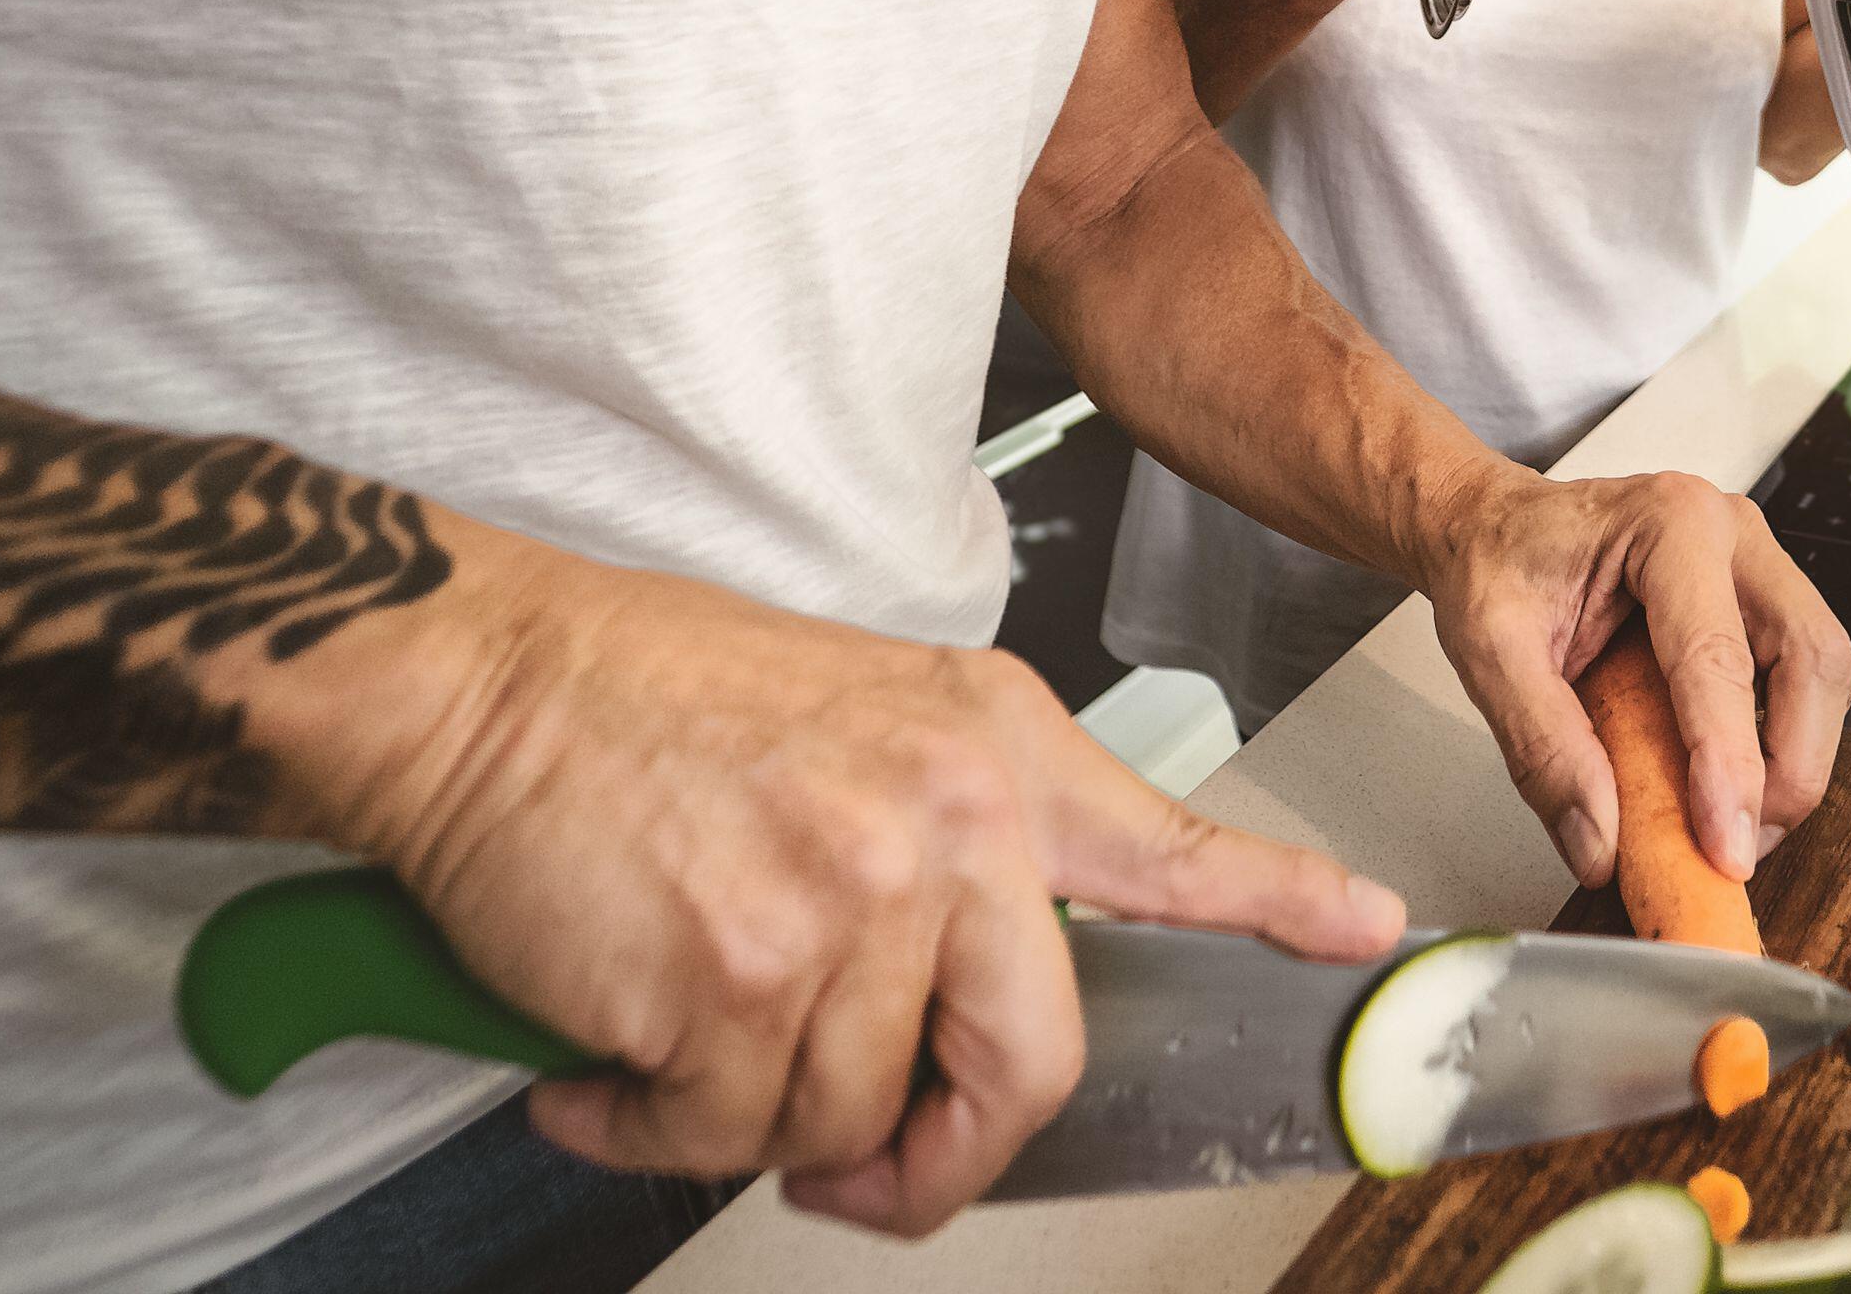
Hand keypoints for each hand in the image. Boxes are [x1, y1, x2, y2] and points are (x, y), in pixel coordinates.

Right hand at [262, 531, 1402, 1232]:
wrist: (483, 679)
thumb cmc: (646, 701)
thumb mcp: (864, 718)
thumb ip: (949, 839)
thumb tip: (959, 1007)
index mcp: (989, 751)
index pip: (1169, 846)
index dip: (1277, 901)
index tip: (1366, 932)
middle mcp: (948, 823)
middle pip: (1029, 1065)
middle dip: (945, 1158)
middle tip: (867, 1171)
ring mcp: (848, 900)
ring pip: (843, 1118)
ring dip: (743, 1120)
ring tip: (670, 1037)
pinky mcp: (735, 977)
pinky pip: (721, 1134)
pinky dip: (645, 1127)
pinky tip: (605, 1058)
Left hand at [1417, 464, 1850, 888]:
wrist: (1492, 529)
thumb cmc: (1494, 566)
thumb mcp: (1489, 655)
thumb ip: (1543, 750)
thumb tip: (1602, 847)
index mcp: (1667, 523)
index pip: (1717, 658)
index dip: (1729, 765)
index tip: (1724, 849)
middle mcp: (1732, 532)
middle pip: (1811, 658)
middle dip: (1789, 770)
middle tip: (1735, 850)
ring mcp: (1757, 563)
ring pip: (1824, 671)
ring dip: (1795, 763)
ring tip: (1731, 827)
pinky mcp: (1761, 601)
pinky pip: (1802, 678)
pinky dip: (1781, 745)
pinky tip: (1729, 786)